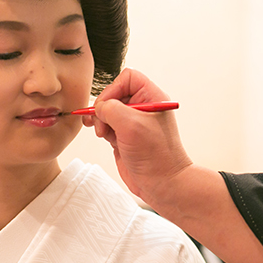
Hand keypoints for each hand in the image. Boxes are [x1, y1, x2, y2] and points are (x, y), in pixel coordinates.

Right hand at [87, 68, 192, 205]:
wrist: (162, 184)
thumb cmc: (156, 155)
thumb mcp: (131, 124)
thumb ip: (111, 109)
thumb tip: (99, 108)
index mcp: (152, 98)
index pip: (128, 78)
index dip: (114, 88)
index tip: (108, 105)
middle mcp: (143, 107)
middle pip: (115, 94)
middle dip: (104, 106)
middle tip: (101, 121)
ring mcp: (133, 123)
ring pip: (108, 110)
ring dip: (100, 118)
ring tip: (101, 131)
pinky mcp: (125, 137)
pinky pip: (107, 125)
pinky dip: (101, 128)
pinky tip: (103, 135)